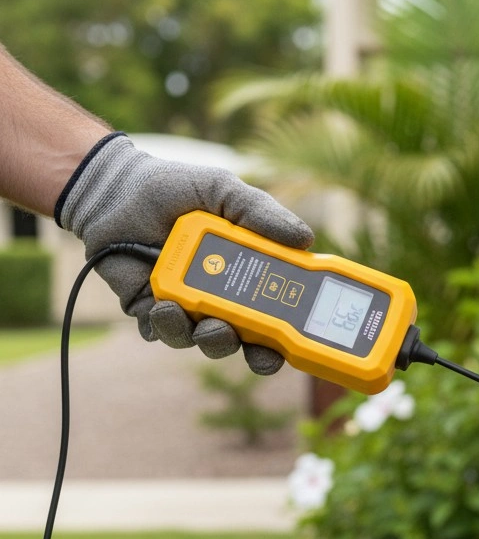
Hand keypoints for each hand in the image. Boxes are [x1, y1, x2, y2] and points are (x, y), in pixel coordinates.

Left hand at [58, 132, 313, 374]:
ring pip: (204, 340)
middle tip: (245, 341)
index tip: (293, 339)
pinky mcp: (150, 309)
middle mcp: (222, 295)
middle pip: (248, 338)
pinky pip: (163, 333)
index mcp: (248, 271)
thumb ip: (262, 213)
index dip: (288, 332)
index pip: (278, 310)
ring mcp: (187, 305)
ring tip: (189, 313)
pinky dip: (165, 327)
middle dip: (251, 351)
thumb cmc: (175, 187)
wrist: (112, 189)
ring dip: (204, 337)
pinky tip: (161, 306)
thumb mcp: (224, 191)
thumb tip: (306, 239)